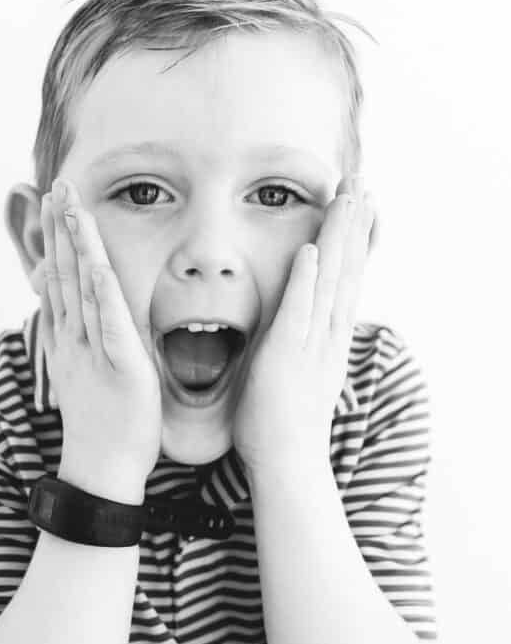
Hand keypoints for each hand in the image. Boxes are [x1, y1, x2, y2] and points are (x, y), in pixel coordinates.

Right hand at [40, 177, 161, 493]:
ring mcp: (95, 352)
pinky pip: (110, 327)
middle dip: (62, 229)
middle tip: (59, 186)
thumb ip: (84, 336)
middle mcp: (76, 339)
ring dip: (78, 248)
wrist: (103, 468)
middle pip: (66, 274)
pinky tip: (99, 266)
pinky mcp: (121, 368)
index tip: (56, 202)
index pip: (62, 277)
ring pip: (83, 290)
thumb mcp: (89, 371)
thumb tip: (80, 309)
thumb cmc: (104, 422)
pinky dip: (103, 296)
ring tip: (72, 209)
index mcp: (71, 338)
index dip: (59, 239)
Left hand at [232, 175, 374, 475]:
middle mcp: (327, 335)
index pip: (345, 279)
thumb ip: (298, 340)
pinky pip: (298, 312)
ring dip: (337, 239)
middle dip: (352, 224)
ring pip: (330, 281)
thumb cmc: (282, 421)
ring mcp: (310, 344)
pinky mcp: (285, 356)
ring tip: (347, 198)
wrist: (287, 462)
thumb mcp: (296, 369)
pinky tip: (309, 250)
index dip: (354, 240)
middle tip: (361, 181)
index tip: (362, 204)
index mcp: (328, 337)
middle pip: (345, 269)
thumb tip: (297, 318)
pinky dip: (305, 281)